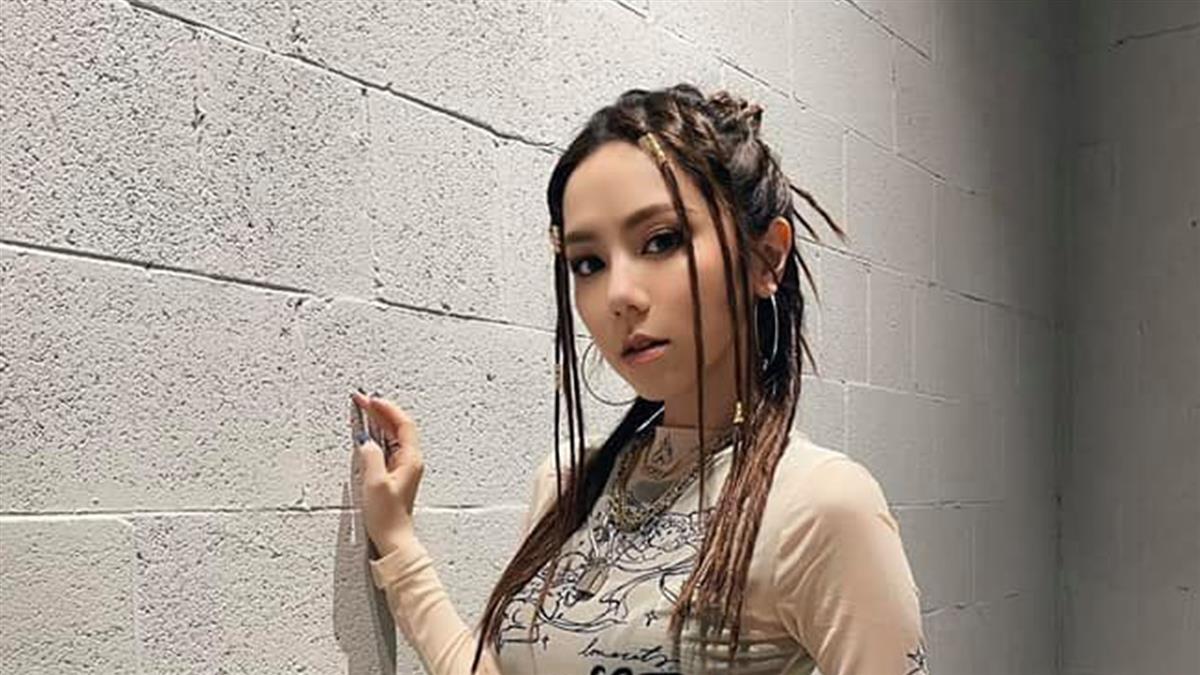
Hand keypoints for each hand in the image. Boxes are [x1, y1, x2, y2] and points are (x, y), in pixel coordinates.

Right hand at [349, 391, 424, 555]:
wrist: (393, 538)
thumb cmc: (388, 517)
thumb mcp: (375, 483)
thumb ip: (370, 456)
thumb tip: (365, 439)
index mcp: (411, 459)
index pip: (402, 423)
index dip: (387, 408)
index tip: (371, 399)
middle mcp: (411, 461)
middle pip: (398, 427)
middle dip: (380, 411)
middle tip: (362, 399)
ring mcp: (404, 467)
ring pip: (392, 435)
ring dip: (378, 421)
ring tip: (363, 410)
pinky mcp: (395, 474)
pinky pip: (388, 446)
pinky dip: (377, 436)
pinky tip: (367, 434)